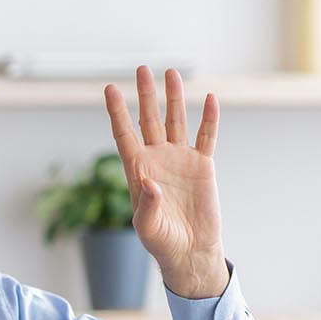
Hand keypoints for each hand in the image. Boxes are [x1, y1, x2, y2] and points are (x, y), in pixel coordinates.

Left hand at [103, 66, 230, 298]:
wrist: (189, 250)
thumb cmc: (161, 241)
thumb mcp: (147, 227)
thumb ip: (147, 206)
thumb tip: (149, 182)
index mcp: (137, 170)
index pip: (124, 134)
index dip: (117, 112)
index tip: (110, 89)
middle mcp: (157, 158)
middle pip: (149, 119)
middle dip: (146, 95)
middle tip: (142, 69)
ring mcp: (180, 159)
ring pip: (176, 121)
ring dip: (174, 98)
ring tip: (171, 73)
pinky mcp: (203, 165)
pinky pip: (206, 137)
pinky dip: (209, 119)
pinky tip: (210, 99)